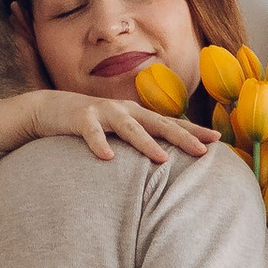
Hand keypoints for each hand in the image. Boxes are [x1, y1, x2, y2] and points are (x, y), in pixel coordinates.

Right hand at [0, 87, 209, 166]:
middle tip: (203, 151)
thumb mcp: (118, 131)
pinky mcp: (80, 118)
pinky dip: (99, 144)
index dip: (193, 131)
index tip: (217, 140)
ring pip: (129, 128)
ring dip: (146, 142)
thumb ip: (138, 139)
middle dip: (182, 136)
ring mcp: (103, 112)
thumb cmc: (89, 124)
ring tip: (162, 159)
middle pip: (158, 123)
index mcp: (137, 114)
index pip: (171, 123)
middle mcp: (125, 110)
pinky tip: (108, 158)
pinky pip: (91, 133)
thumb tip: (165, 158)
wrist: (49, 109)